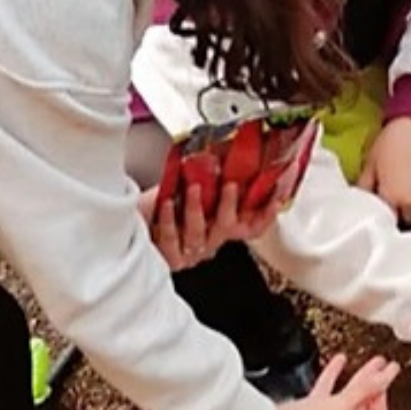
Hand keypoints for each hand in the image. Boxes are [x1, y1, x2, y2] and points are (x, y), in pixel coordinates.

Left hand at [140, 182, 277, 270]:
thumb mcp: (193, 193)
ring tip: (193, 187)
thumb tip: (223, 152)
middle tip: (230, 184)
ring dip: (196, 208)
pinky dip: (169, 219)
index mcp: (222, 229)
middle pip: (228, 227)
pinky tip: (166, 203)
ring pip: (199, 233)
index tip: (274, 195)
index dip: (267, 214)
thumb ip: (211, 181)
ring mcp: (191, 252)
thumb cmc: (164, 206)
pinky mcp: (170, 256)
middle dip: (229, 204)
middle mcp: (210, 242)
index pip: (254, 227)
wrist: (136, 224)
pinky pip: (172, 238)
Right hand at [254, 353, 400, 409]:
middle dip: (375, 382)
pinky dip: (335, 376)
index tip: (386, 378)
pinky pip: (328, 392)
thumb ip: (368, 387)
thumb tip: (388, 374)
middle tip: (384, 365)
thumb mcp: (346, 403)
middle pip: (365, 404)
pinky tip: (339, 361)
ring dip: (358, 378)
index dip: (384, 395)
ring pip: (348, 396)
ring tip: (370, 362)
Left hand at [359, 116, 410, 223]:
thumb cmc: (392, 140)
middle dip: (404, 210)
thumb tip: (358, 202)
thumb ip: (364, 187)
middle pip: (408, 219)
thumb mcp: (370, 163)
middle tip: (402, 196)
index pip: (387, 220)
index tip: (386, 206)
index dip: (386, 214)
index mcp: (391, 198)